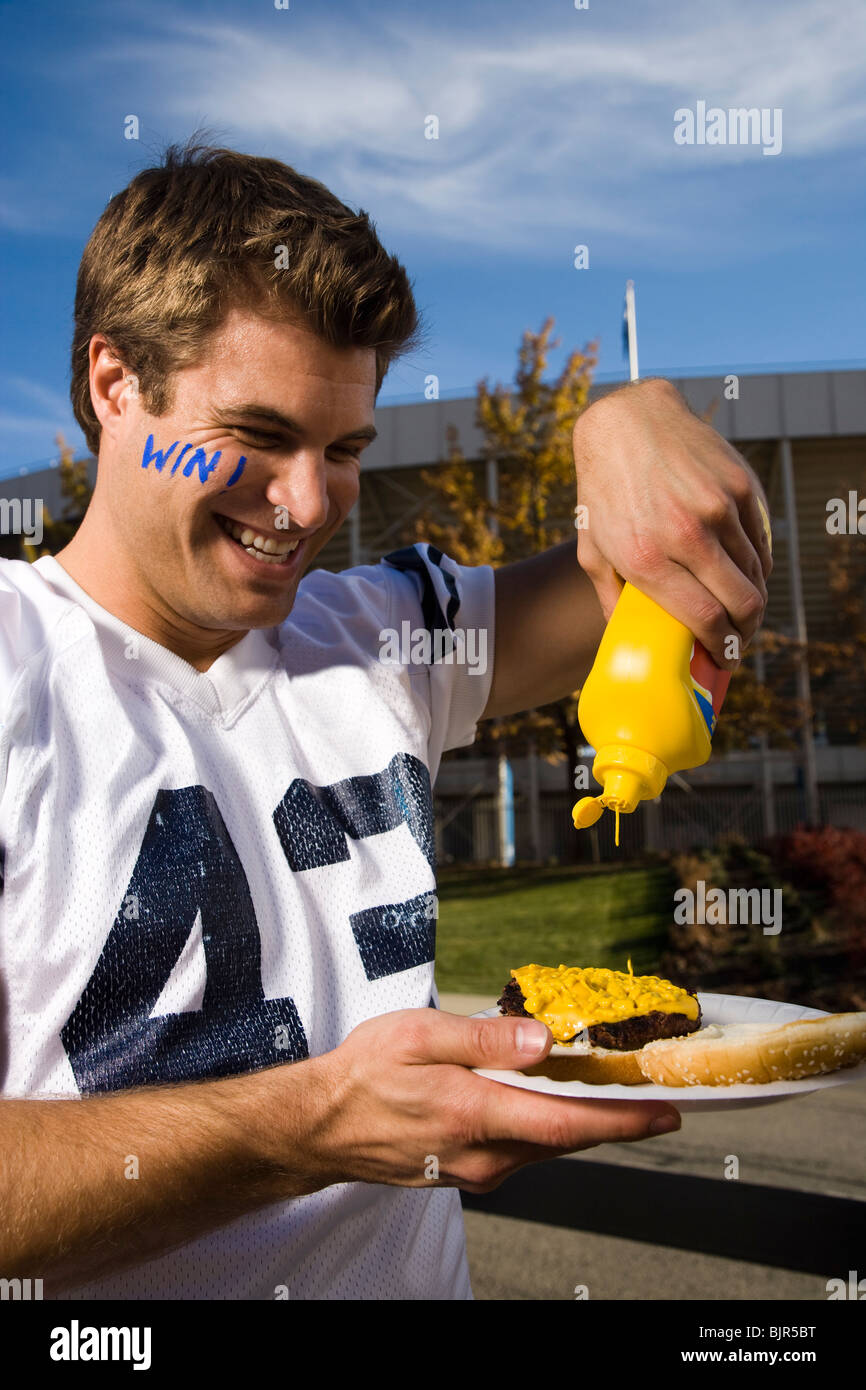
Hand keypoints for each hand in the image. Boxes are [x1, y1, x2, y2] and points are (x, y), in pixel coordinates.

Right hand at [307, 1009, 680, 1193]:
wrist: (319, 1128)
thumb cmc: (363, 1075)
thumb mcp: (418, 1034)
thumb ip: (483, 1038)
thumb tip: (542, 1039)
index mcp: (475, 1114)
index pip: (567, 1123)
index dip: (623, 1119)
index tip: (666, 1111)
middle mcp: (485, 1155)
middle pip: (568, 1136)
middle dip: (615, 1115)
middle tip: (656, 1089)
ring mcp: (478, 1170)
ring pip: (547, 1143)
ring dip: (580, 1118)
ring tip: (609, 1085)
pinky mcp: (469, 1172)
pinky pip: (523, 1148)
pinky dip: (546, 1124)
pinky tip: (547, 1097)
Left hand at [573, 378, 771, 667]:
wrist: (628, 422)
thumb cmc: (604, 491)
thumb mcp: (592, 549)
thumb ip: (612, 599)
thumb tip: (627, 640)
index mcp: (647, 558)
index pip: (705, 619)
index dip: (721, 648)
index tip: (723, 659)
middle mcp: (687, 535)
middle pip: (743, 604)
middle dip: (746, 632)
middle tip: (739, 640)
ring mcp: (719, 508)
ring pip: (757, 575)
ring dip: (754, 598)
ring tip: (741, 607)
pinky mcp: (740, 486)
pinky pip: (761, 541)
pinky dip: (758, 564)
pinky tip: (745, 572)